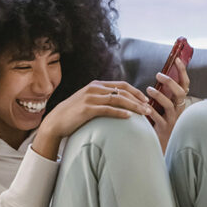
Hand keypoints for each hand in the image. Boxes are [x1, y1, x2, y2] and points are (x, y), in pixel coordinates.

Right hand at [33, 80, 150, 159]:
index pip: (121, 85)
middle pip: (122, 91)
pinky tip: (129, 117)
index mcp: (96, 85)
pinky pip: (107, 109)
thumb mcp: (88, 101)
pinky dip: (120, 112)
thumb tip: (118, 102)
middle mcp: (94, 89)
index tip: (146, 100)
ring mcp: (90, 98)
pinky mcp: (87, 108)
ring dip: (134, 106)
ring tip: (145, 113)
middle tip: (150, 108)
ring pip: (118, 99)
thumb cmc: (74, 113)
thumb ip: (101, 98)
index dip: (136, 91)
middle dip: (138, 99)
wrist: (56, 121)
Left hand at [146, 57, 189, 152]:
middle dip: (170, 82)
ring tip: (148, 88)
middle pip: (180, 93)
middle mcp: (179, 110)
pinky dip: (151, 111)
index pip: (185, 84)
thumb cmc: (161, 122)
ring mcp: (172, 120)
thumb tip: (159, 76)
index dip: (182, 72)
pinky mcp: (164, 129)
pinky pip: (158, 118)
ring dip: (159, 95)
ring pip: (169, 105)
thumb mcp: (164, 106)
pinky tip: (144, 107)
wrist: (162, 145)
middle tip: (159, 74)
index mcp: (179, 103)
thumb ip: (164, 93)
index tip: (177, 59)